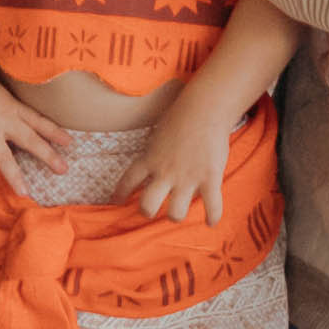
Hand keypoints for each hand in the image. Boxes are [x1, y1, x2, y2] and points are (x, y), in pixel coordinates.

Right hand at [0, 69, 73, 197]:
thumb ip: (1, 107)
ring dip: (15, 176)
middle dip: (48, 156)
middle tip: (64, 170)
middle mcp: (3, 119)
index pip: (38, 120)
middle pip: (30, 140)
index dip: (55, 132)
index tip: (70, 143)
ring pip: (3, 156)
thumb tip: (2, 127)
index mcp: (11, 106)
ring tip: (25, 192)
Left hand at [116, 99, 233, 223]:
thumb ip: (154, 149)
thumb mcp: (158, 132)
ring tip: (180, 210)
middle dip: (147, 211)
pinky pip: (211, 206)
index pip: (128, 180)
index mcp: (150, 158)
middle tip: (153, 209)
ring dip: (177, 214)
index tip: (116, 201)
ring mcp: (187, 177)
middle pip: (147, 206)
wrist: (205, 106)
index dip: (120, 194)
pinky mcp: (209, 178)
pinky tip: (210, 222)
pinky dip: (212, 217)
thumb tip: (152, 157)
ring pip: (175, 213)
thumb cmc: (182, 114)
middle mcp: (165, 172)